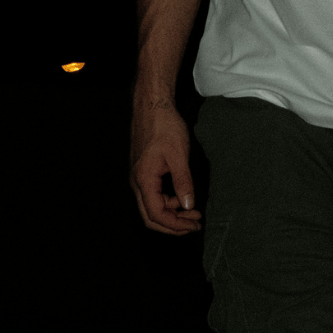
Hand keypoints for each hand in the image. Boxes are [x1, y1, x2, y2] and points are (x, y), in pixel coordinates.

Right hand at [130, 100, 203, 236]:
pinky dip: (169, 201)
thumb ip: (183, 182)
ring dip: (172, 213)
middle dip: (173, 225)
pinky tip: (183, 197)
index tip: (194, 225)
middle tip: (194, 224)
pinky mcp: (144, 172)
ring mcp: (140, 177)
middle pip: (151, 217)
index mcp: (144, 179)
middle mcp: (137, 182)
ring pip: (152, 207)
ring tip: (194, 211)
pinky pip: (154, 195)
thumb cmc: (164, 126)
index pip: (156, 215)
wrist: (153, 107)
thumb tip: (188, 205)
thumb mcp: (179, 155)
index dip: (176, 225)